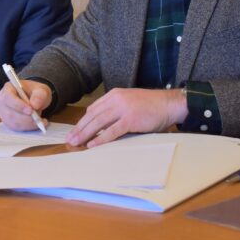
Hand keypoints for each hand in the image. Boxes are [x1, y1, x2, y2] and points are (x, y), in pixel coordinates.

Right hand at [0, 80, 50, 130]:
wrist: (35, 99)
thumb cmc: (36, 93)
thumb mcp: (41, 90)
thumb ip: (40, 95)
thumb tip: (34, 105)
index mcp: (8, 89)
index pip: (8, 97)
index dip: (18, 105)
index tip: (31, 110)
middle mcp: (2, 101)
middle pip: (9, 113)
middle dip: (25, 118)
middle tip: (39, 119)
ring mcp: (4, 113)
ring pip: (13, 122)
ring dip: (28, 124)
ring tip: (40, 120)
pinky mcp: (8, 122)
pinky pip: (16, 128)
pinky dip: (27, 128)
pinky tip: (37, 124)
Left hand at [66, 88, 187, 147]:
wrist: (169, 103)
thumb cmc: (151, 105)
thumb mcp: (130, 101)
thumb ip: (116, 109)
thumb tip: (102, 124)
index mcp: (114, 94)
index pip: (93, 108)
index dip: (83, 121)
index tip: (75, 130)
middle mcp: (116, 99)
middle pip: (92, 115)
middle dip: (80, 128)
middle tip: (70, 139)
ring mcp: (123, 109)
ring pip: (98, 123)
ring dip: (85, 134)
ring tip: (76, 143)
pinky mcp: (131, 119)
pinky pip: (112, 131)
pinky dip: (101, 139)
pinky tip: (92, 145)